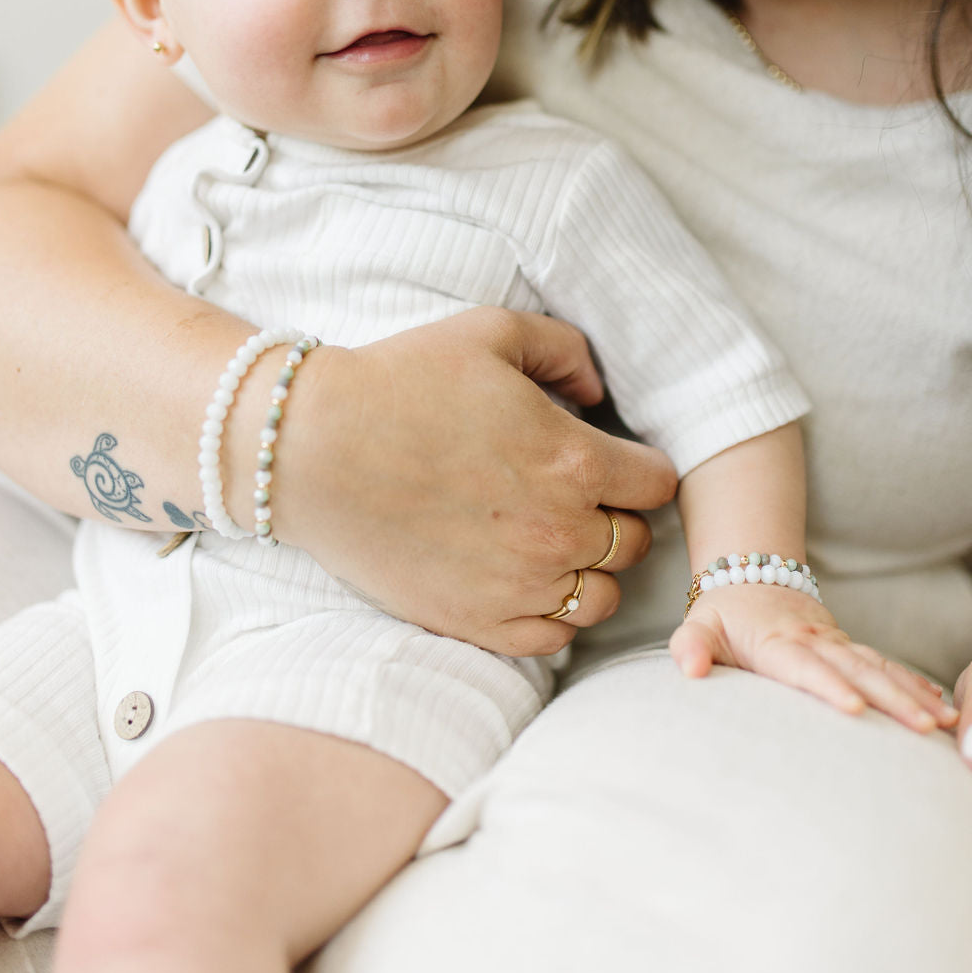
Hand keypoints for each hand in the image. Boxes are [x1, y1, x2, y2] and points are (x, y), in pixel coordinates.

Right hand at [243, 307, 676, 656]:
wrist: (313, 448)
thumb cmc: (400, 382)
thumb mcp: (490, 332)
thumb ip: (563, 350)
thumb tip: (596, 387)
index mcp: (574, 461)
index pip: (657, 484)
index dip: (640, 469)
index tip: (613, 462)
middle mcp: (558, 532)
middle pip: (635, 543)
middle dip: (616, 517)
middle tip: (576, 499)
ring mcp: (519, 585)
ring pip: (602, 598)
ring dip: (589, 571)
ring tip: (552, 543)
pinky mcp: (477, 622)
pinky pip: (552, 640)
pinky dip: (551, 614)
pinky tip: (525, 580)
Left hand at [669, 584, 958, 732]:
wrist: (750, 575)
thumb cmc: (722, 614)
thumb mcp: (699, 625)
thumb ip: (692, 646)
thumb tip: (690, 669)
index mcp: (776, 642)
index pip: (804, 667)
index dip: (828, 686)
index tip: (854, 708)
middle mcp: (812, 641)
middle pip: (856, 669)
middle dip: (891, 698)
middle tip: (923, 727)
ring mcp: (835, 643)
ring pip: (878, 666)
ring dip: (911, 693)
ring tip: (942, 721)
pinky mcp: (847, 647)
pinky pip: (883, 664)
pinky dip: (911, 682)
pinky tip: (938, 703)